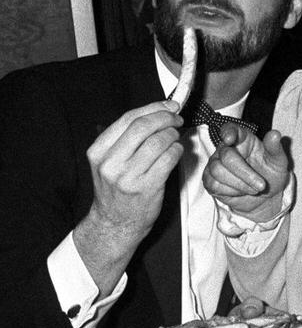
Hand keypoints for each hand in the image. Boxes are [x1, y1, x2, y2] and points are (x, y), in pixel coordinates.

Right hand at [73, 100, 184, 293]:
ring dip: (173, 135)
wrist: (115, 222)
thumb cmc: (117, 188)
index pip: (128, 119)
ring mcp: (128, 176)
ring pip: (159, 141)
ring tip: (176, 137)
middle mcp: (110, 163)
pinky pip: (169, 158)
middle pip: (144, 127)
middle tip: (177, 118)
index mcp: (98, 151)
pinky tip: (176, 152)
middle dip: (166, 117)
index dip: (153, 108)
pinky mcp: (147, 187)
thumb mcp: (110, 161)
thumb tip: (160, 111)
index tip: (169, 105)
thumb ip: (127, 138)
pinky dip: (177, 150)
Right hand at [203, 123, 290, 225]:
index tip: (230, 139)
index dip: (228, 132)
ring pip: (218, 171)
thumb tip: (274, 134)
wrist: (267, 195)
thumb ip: (275, 148)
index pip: (230, 129)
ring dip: (240, 183)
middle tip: (261, 185)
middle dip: (244, 173)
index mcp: (243, 139)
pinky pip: (214, 184)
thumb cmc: (271, 173)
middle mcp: (226, 149)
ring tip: (255, 189)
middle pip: (226, 156)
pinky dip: (232, 191)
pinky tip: (242, 191)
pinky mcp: (210, 180)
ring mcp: (216, 164)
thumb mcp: (278, 161)